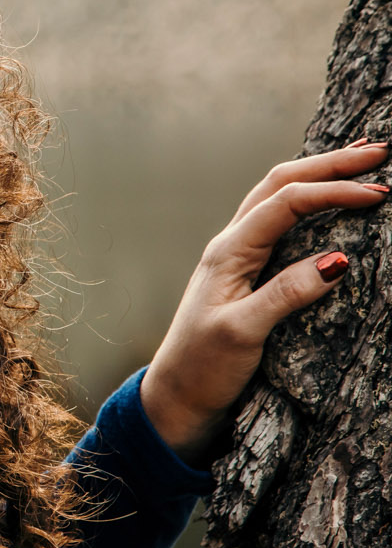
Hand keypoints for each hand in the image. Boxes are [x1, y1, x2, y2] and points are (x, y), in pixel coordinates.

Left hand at [141, 138, 390, 466]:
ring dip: (318, 174)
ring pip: (278, 197)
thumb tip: (338, 261)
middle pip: (280, 184)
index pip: (286, 203)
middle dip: (329, 164)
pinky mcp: (248, 273)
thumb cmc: (203, 367)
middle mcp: (231, 245)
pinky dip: (308, 199)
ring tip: (361, 159)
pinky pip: (280, 221)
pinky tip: (327, 197)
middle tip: (380, 151)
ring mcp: (238, 256)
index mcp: (228, 252)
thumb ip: (286, 295)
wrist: (176, 396)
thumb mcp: (244, 333)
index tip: (381, 193)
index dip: (333, 191)